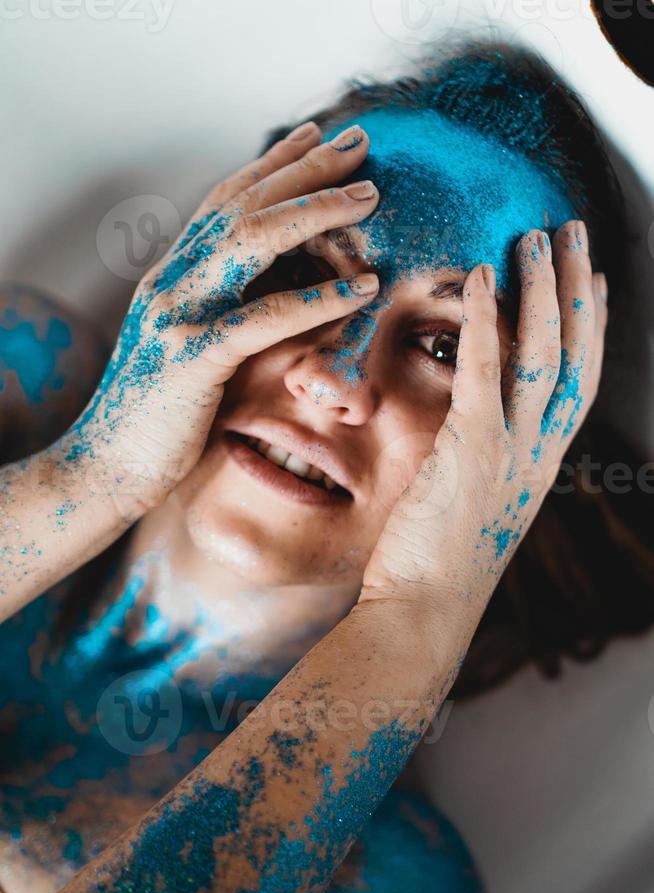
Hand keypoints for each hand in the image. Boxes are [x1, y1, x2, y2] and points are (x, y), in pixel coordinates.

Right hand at [60, 122, 379, 511]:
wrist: (107, 467)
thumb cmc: (158, 414)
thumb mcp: (189, 347)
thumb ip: (219, 311)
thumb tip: (271, 292)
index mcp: (171, 275)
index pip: (225, 201)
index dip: (274, 165)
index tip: (319, 138)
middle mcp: (171, 281)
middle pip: (244, 204)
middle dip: (306, 169)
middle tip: (361, 143)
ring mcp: (177, 314)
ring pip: (251, 241)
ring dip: (316, 213)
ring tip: (370, 198)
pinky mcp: (191, 358)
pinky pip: (261, 318)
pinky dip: (315, 299)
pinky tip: (361, 288)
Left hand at [360, 222, 607, 629]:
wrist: (424, 613)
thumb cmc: (436, 564)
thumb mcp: (474, 503)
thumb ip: (481, 460)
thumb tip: (468, 428)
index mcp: (540, 465)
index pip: (580, 383)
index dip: (591, 328)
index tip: (592, 282)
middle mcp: (539, 454)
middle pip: (575, 356)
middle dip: (577, 290)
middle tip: (573, 234)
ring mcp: (511, 451)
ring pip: (542, 354)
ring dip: (542, 289)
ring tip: (537, 236)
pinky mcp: (472, 449)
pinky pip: (486, 371)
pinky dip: (488, 320)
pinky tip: (483, 276)